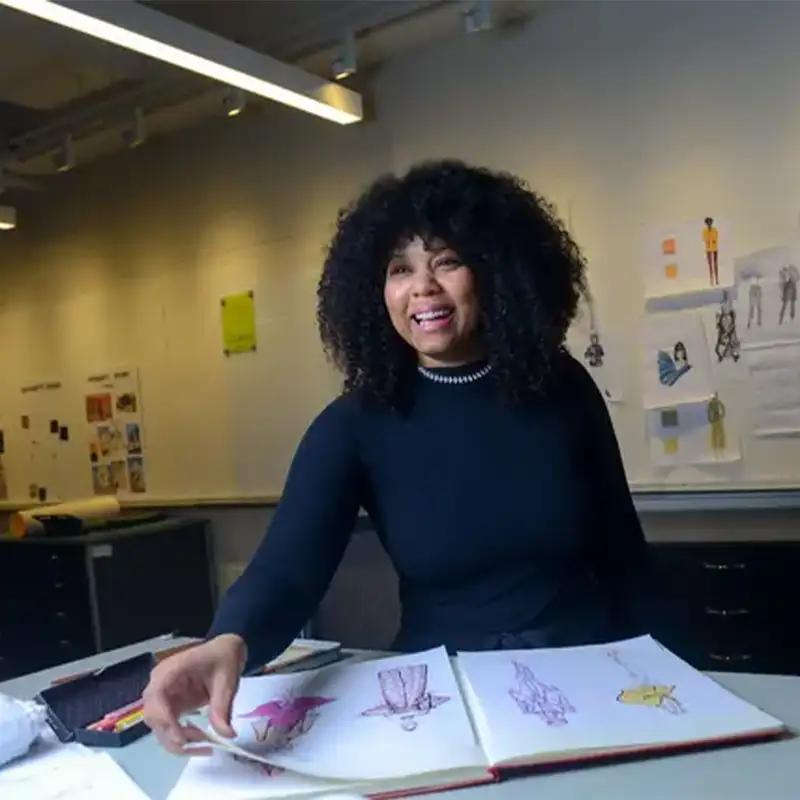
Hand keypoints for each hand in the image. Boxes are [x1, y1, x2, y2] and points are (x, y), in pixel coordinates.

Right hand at [142, 634, 246, 755]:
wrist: (226, 650)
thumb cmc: (223, 658)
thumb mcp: (226, 680)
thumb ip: (223, 707)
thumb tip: (225, 735)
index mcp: (169, 672)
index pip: (155, 698)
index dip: (164, 720)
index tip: (182, 738)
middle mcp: (160, 686)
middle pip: (154, 717)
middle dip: (173, 735)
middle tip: (201, 744)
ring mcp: (164, 698)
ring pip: (160, 727)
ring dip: (178, 740)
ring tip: (206, 743)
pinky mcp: (172, 706)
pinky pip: (170, 727)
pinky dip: (183, 737)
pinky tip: (200, 739)